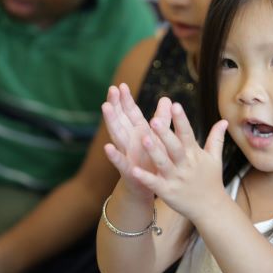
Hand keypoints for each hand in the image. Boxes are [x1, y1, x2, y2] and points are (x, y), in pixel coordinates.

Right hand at [101, 83, 170, 199]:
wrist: (147, 187)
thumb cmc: (153, 159)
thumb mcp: (159, 138)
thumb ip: (162, 119)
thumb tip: (167, 99)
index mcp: (139, 132)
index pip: (131, 113)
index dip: (126, 100)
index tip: (121, 85)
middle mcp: (131, 141)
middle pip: (121, 120)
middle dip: (116, 105)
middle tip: (111, 90)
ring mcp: (128, 154)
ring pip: (118, 136)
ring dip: (111, 122)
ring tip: (105, 108)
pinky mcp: (129, 170)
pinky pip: (120, 162)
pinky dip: (114, 155)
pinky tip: (107, 147)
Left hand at [132, 102, 227, 221]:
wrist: (211, 208)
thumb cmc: (211, 180)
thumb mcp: (215, 158)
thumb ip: (216, 138)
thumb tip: (224, 120)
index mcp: (194, 154)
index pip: (187, 134)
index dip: (181, 120)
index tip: (176, 105)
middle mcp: (185, 165)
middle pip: (174, 147)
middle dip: (165, 133)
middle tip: (154, 119)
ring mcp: (176, 179)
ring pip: (163, 163)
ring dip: (154, 151)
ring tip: (143, 138)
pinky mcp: (167, 192)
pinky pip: (154, 183)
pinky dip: (145, 177)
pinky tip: (133, 169)